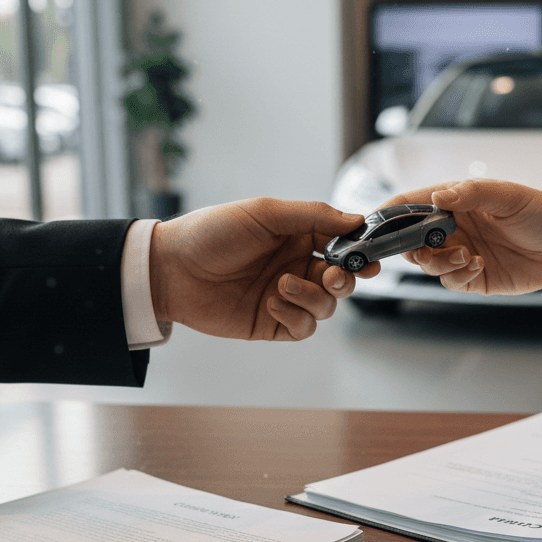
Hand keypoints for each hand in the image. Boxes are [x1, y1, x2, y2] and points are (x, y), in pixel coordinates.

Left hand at [148, 198, 379, 340]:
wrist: (171, 269)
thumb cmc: (212, 233)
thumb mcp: (265, 213)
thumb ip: (314, 216)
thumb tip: (356, 220)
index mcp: (298, 237)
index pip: (343, 245)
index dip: (360, 253)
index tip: (370, 258)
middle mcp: (296, 266)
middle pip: (342, 281)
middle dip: (345, 280)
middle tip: (332, 276)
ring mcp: (285, 297)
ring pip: (326, 306)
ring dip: (313, 298)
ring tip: (283, 285)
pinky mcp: (272, 323)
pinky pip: (303, 328)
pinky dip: (296, 316)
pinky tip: (273, 302)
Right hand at [386, 179, 541, 304]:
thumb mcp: (510, 196)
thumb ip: (472, 194)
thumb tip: (436, 196)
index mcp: (456, 201)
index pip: (411, 204)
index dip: (389, 213)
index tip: (375, 223)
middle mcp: (453, 227)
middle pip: (410, 238)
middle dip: (409, 245)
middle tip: (421, 248)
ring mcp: (460, 253)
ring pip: (427, 262)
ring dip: (437, 261)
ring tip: (466, 256)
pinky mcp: (472, 278)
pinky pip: (449, 280)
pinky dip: (457, 275)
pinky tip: (478, 265)